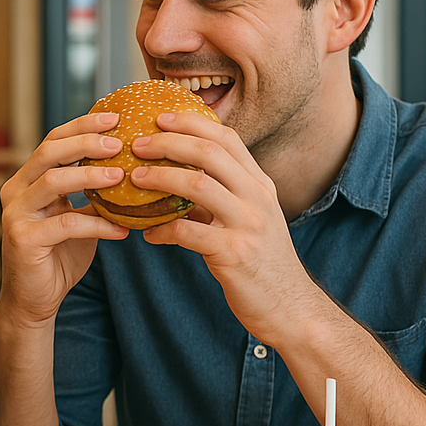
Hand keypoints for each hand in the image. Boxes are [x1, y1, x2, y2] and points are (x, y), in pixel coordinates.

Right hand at [0, 112, 129, 327]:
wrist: (36, 299)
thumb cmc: (60, 254)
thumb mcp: (77, 214)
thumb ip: (91, 191)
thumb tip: (134, 165)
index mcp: (27, 179)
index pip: (53, 140)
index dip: (82, 126)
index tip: (115, 118)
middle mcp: (16, 191)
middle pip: (49, 152)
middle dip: (85, 142)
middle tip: (119, 141)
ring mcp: (16, 214)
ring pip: (52, 181)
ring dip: (89, 175)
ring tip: (121, 176)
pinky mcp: (23, 239)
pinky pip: (65, 224)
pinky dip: (97, 225)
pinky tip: (123, 230)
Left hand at [131, 113, 321, 343]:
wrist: (290, 308)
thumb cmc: (261, 263)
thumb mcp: (248, 220)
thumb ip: (219, 198)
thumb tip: (173, 181)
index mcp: (260, 184)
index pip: (227, 138)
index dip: (192, 123)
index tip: (162, 117)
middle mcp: (257, 198)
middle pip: (209, 153)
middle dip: (169, 142)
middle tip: (138, 144)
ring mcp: (248, 225)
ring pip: (197, 185)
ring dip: (160, 178)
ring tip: (135, 179)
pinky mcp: (234, 254)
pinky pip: (188, 233)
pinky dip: (162, 230)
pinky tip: (146, 233)